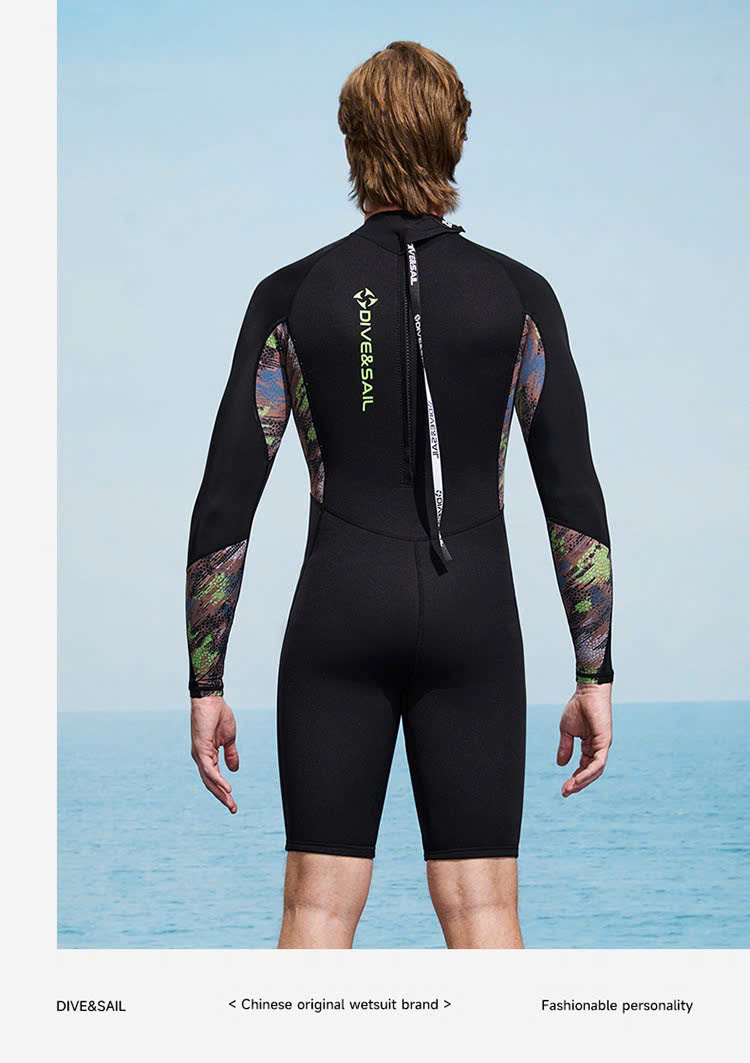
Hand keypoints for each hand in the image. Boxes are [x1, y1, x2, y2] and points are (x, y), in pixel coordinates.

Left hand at [190, 696, 239, 812]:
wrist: (211, 700)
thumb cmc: (218, 715)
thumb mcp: (229, 739)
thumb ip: (231, 755)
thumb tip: (234, 770)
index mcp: (207, 755)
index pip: (214, 778)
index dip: (223, 791)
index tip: (232, 803)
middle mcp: (201, 758)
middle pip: (210, 783)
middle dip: (222, 797)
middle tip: (232, 809)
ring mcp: (199, 754)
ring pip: (209, 779)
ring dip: (220, 792)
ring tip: (230, 803)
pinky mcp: (200, 749)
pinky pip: (209, 769)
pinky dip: (218, 779)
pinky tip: (227, 787)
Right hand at [556, 683, 611, 797]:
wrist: (587, 692)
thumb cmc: (578, 707)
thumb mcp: (566, 731)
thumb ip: (565, 747)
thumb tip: (561, 765)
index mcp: (590, 746)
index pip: (584, 767)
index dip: (574, 779)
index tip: (563, 789)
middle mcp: (598, 748)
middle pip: (591, 772)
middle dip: (578, 784)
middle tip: (565, 793)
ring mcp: (603, 746)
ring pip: (596, 770)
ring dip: (583, 781)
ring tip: (570, 788)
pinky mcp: (605, 742)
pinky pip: (598, 762)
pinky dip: (589, 772)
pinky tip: (579, 778)